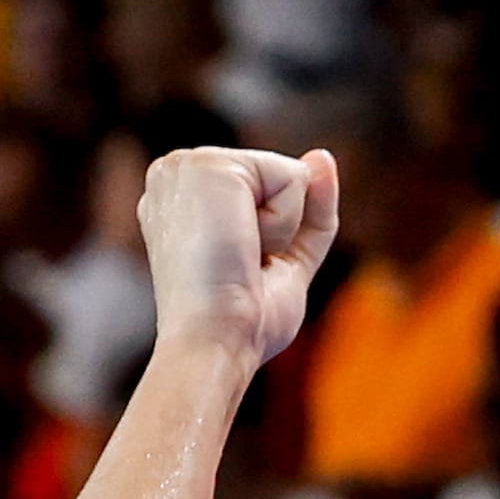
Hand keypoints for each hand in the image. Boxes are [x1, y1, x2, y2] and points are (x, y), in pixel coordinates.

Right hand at [142, 144, 344, 373]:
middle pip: (279, 179)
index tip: (237, 271)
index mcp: (184, 198)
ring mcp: (187, 165)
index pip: (266, 192)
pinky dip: (283, 222)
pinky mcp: (208, 165)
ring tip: (237, 255)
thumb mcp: (286, 260)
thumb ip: (309, 208)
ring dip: (281, 228)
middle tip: (239, 266)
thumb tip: (322, 157)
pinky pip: (293, 178)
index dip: (276, 237)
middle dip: (280, 228)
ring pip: (288, 175)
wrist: (214, 340)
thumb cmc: (241, 320)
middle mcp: (177, 175)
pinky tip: (242, 243)